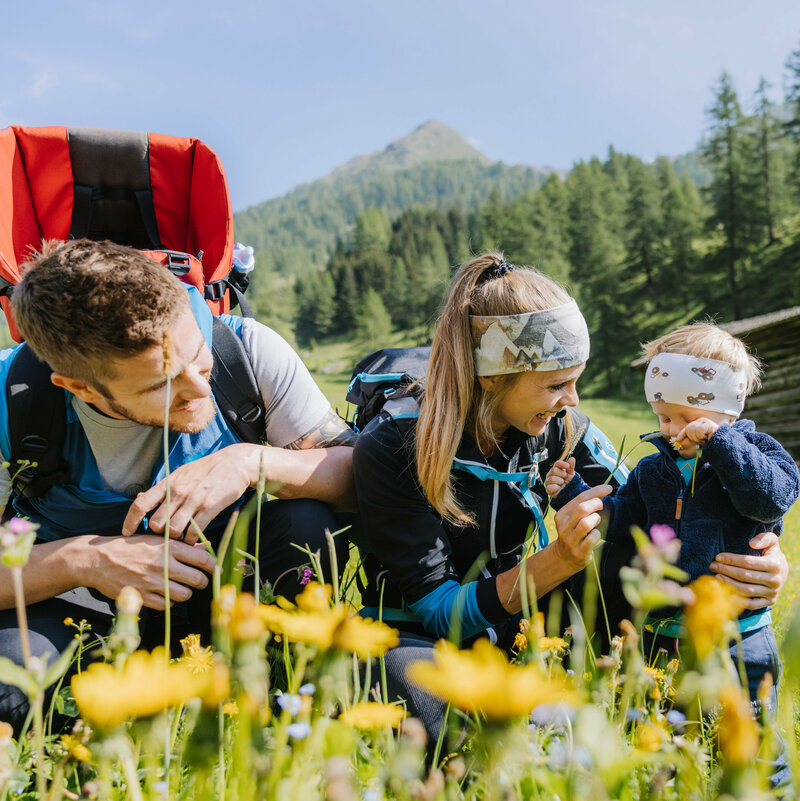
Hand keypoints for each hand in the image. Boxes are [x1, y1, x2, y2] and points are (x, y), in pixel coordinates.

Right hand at [82, 535, 215, 609]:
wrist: (99, 560)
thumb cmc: (131, 548)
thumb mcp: (156, 540)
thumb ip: (183, 545)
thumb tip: (208, 547)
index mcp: (168, 547)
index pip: (202, 558)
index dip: (213, 566)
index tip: (214, 569)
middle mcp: (162, 564)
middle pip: (196, 579)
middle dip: (203, 582)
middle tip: (201, 582)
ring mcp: (151, 581)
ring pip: (184, 595)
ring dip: (187, 593)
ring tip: (183, 588)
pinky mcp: (141, 596)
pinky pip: (166, 605)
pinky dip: (170, 602)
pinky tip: (167, 595)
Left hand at [122, 444, 260, 542]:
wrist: (234, 463)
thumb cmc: (206, 470)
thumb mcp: (180, 474)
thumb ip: (160, 489)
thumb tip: (138, 498)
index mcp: (168, 483)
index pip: (140, 504)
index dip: (130, 522)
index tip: (127, 534)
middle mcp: (178, 492)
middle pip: (156, 523)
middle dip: (158, 533)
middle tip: (165, 535)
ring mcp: (194, 500)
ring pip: (173, 530)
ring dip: (175, 538)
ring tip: (180, 537)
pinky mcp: (209, 507)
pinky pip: (193, 532)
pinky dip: (191, 540)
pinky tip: (194, 537)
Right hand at [545, 457, 575, 497]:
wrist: (569, 493)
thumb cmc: (569, 483)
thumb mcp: (571, 474)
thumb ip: (570, 467)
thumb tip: (572, 458)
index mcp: (556, 469)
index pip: (557, 463)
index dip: (562, 464)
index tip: (567, 466)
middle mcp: (550, 474)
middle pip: (554, 470)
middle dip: (562, 475)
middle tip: (565, 478)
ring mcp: (548, 481)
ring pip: (552, 478)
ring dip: (560, 482)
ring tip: (562, 484)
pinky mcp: (548, 489)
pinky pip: (550, 486)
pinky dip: (556, 488)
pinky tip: (559, 488)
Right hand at [552, 484, 612, 569]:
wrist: (564, 557)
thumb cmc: (574, 532)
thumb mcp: (574, 518)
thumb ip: (585, 505)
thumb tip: (604, 490)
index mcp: (561, 515)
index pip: (579, 498)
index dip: (596, 491)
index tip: (608, 488)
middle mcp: (563, 527)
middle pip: (582, 509)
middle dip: (596, 504)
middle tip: (601, 506)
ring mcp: (570, 540)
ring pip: (587, 523)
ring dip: (596, 519)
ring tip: (595, 521)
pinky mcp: (579, 551)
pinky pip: (593, 538)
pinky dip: (597, 534)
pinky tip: (594, 535)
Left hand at [674, 418, 718, 447]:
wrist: (722, 445)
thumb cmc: (710, 443)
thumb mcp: (697, 441)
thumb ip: (688, 440)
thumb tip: (677, 440)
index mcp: (700, 423)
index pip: (688, 428)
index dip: (682, 434)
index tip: (677, 440)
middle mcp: (702, 420)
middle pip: (689, 428)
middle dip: (693, 438)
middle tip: (702, 441)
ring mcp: (706, 421)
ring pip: (693, 429)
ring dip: (698, 438)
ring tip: (706, 439)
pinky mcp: (709, 424)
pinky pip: (699, 430)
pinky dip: (702, 436)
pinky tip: (708, 437)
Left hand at [709, 531, 787, 608]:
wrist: (782, 571)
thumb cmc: (770, 553)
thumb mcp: (771, 541)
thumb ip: (764, 538)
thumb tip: (752, 543)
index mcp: (775, 565)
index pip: (748, 562)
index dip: (731, 559)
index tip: (717, 557)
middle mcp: (775, 580)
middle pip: (744, 576)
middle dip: (725, 570)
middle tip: (712, 566)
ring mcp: (772, 593)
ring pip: (746, 590)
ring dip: (728, 583)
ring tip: (716, 576)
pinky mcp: (769, 602)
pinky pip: (751, 604)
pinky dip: (737, 600)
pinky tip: (725, 592)